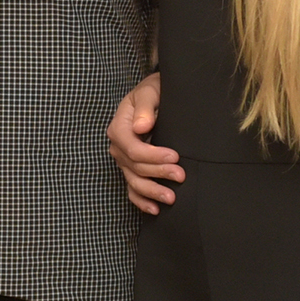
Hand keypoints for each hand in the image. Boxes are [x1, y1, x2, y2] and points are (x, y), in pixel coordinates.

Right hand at [108, 71, 182, 212]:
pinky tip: (155, 209)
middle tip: (181, 176)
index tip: (175, 156)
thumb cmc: (154, 91)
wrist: (156, 95)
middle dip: (158, 173)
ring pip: (134, 181)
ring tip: (171, 199)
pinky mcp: (132, 168)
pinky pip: (132, 188)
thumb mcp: (150, 91)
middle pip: (135, 166)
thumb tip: (141, 126)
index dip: (153, 156)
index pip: (132, 148)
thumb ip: (146, 106)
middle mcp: (118, 145)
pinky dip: (141, 201)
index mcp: (120, 126)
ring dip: (152, 192)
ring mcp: (124, 159)